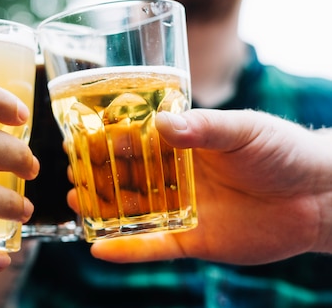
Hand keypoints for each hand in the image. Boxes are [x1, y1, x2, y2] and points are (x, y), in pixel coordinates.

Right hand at [77, 109, 331, 264]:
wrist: (318, 197)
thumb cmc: (282, 151)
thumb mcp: (243, 130)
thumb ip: (203, 127)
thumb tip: (161, 125)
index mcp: (183, 145)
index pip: (135, 141)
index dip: (105, 140)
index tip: (77, 138)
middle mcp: (175, 176)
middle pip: (125, 177)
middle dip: (96, 175)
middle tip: (68, 173)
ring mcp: (181, 209)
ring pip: (132, 211)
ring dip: (101, 209)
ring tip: (74, 203)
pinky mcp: (191, 240)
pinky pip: (153, 246)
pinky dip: (127, 249)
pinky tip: (98, 248)